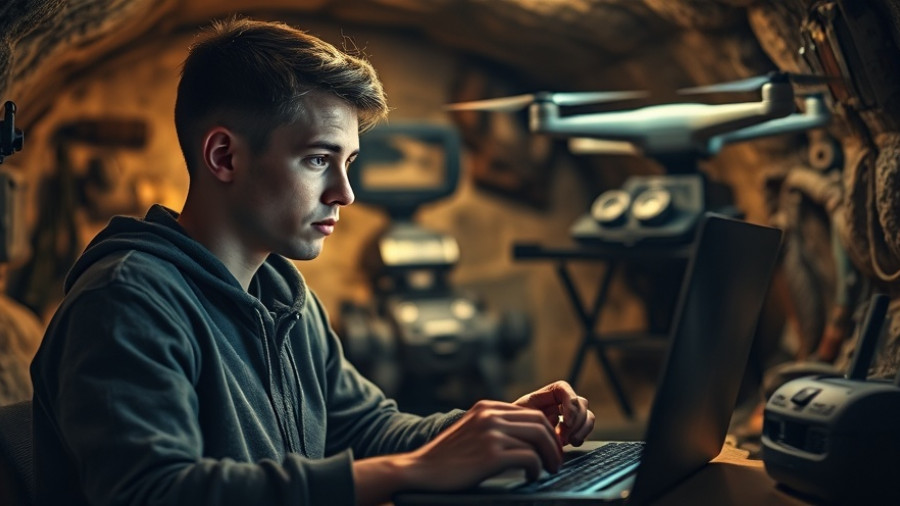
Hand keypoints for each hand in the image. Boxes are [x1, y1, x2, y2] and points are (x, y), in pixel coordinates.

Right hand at [405, 400, 562, 489]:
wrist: (421, 470)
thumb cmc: (446, 457)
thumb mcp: (471, 429)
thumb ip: (492, 425)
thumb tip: (523, 436)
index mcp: (486, 407)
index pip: (530, 412)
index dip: (546, 431)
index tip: (550, 447)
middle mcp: (490, 415)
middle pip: (539, 423)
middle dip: (553, 443)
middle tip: (555, 461)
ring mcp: (491, 434)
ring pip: (539, 438)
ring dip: (549, 456)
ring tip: (549, 469)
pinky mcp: (491, 455)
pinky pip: (529, 457)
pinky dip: (536, 468)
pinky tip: (530, 476)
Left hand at [513, 381, 594, 446]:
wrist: (514, 439)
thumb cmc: (513, 426)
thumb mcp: (519, 417)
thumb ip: (534, 415)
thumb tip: (553, 419)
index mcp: (546, 395)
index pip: (564, 388)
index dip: (570, 402)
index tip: (566, 421)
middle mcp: (559, 402)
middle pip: (580, 403)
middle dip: (575, 422)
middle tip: (563, 437)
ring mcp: (568, 414)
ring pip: (587, 415)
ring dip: (581, 429)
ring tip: (568, 441)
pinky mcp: (571, 428)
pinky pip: (586, 428)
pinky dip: (582, 436)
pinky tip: (571, 443)